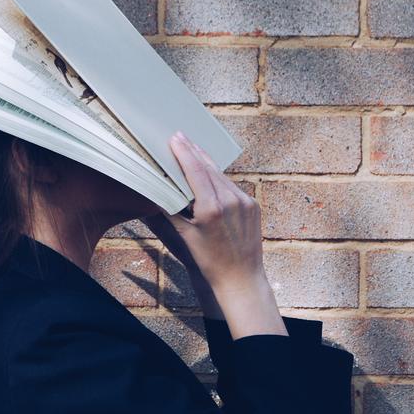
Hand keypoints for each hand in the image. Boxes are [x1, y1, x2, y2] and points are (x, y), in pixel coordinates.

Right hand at [153, 131, 285, 338]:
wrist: (241, 277)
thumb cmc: (211, 261)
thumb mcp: (187, 236)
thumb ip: (173, 210)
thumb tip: (160, 191)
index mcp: (212, 208)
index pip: (195, 171)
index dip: (184, 152)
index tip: (175, 138)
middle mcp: (231, 200)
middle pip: (208, 168)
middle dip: (193, 151)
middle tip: (180, 136)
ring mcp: (245, 201)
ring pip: (221, 175)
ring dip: (206, 162)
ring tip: (192, 149)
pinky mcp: (253, 205)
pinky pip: (232, 186)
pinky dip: (218, 178)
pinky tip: (209, 172)